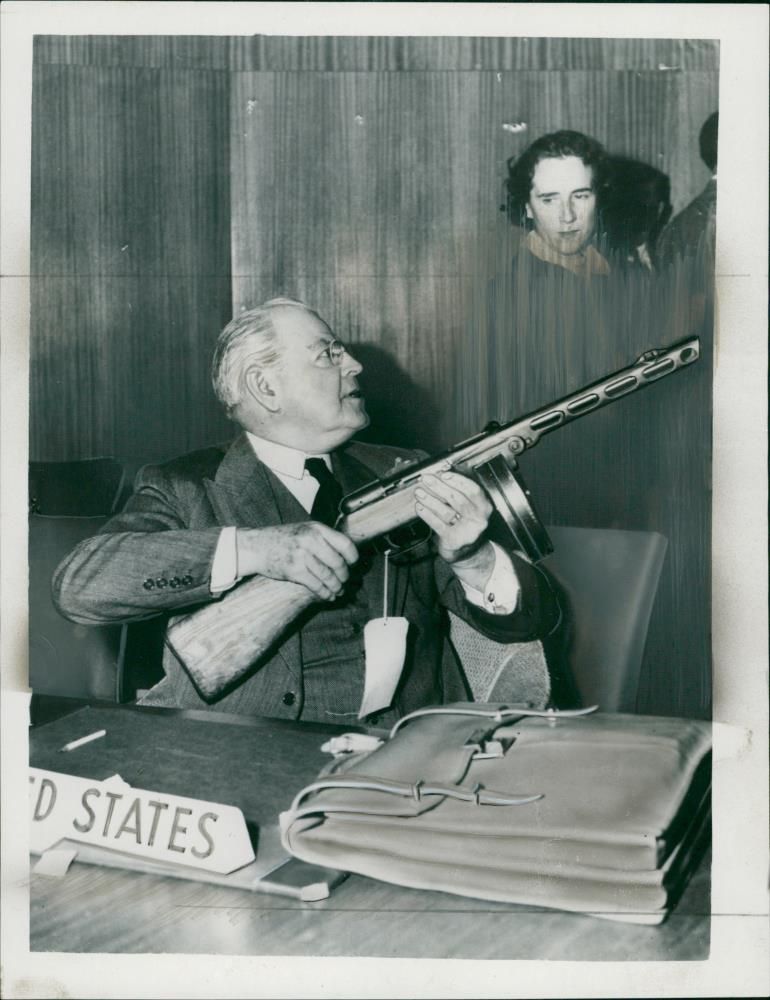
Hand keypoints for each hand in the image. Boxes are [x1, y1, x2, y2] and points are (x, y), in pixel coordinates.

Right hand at [236, 523, 358, 601]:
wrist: (256, 546)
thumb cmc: (283, 539)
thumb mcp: (305, 530)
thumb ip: (324, 538)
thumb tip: (346, 554)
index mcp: (317, 529)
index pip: (345, 544)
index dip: (353, 557)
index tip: (353, 564)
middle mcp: (310, 540)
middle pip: (338, 563)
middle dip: (344, 576)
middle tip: (345, 581)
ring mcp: (302, 555)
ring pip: (328, 577)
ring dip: (336, 587)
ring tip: (339, 591)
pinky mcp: (294, 571)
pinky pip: (316, 585)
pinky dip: (325, 593)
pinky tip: (328, 596)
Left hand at [414, 471, 493, 565]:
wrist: (468, 551)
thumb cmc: (465, 523)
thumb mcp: (469, 506)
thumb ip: (457, 491)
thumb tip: (438, 476)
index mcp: (484, 506)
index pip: (473, 490)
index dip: (458, 481)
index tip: (443, 474)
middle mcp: (478, 519)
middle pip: (458, 499)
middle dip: (439, 487)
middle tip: (426, 479)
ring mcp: (467, 531)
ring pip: (446, 512)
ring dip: (430, 500)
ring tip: (419, 492)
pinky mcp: (454, 540)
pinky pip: (438, 525)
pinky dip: (427, 515)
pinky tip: (419, 507)